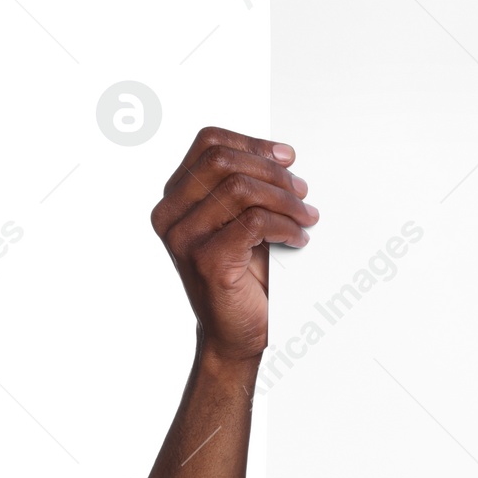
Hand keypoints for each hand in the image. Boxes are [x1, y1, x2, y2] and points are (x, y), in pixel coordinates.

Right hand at [150, 128, 318, 362]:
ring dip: (285, 200)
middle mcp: (171, 216)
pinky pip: (253, 222)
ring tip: (306, 217)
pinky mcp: (206, 260)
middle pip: (222, 161)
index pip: (208, 144)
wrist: (236, 335)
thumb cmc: (243, 278)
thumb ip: (245, 189)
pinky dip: (285, 225)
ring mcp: (184, 238)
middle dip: (272, 171)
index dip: (252, 143)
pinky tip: (298, 238)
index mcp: (175, 200)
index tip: (287, 156)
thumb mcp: (240, 223)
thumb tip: (282, 156)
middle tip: (303, 191)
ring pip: (240, 189)